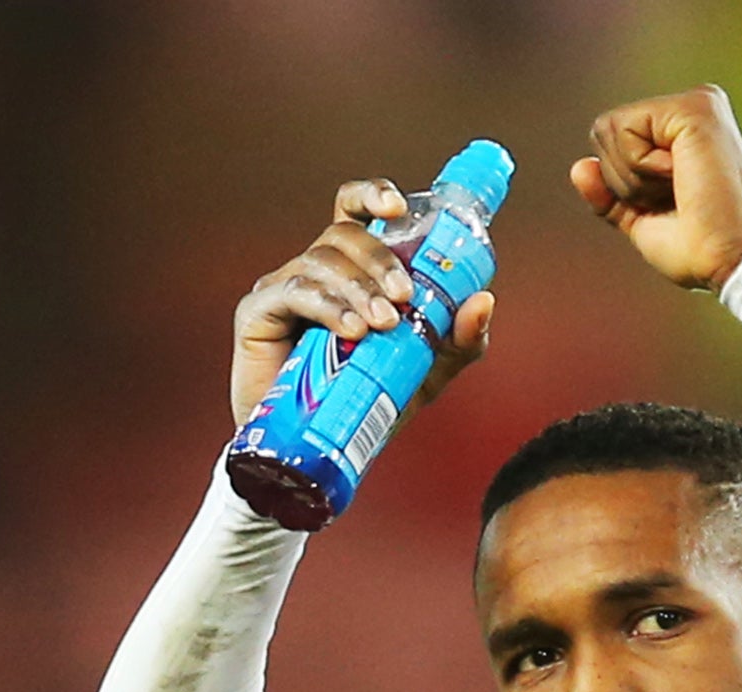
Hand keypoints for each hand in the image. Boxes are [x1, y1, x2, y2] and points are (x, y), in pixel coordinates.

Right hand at [230, 178, 495, 426]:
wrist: (315, 446)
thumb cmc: (366, 399)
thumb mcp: (426, 371)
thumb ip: (458, 339)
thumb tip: (484, 299)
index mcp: (353, 269)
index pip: (356, 212)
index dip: (373, 195)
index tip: (398, 207)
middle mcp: (316, 269)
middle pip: (343, 233)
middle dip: (380, 260)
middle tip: (405, 297)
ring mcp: (283, 287)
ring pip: (322, 261)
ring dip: (359, 288)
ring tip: (382, 326)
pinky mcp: (258, 312)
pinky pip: (294, 292)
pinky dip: (328, 307)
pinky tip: (352, 331)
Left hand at [571, 85, 741, 291]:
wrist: (731, 262)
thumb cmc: (697, 248)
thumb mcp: (642, 219)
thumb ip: (610, 194)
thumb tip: (580, 167)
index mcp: (683, 127)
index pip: (612, 139)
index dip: (623, 185)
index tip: (670, 204)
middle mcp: (693, 105)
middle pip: (604, 130)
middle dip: (625, 180)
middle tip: (675, 199)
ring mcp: (696, 103)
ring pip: (609, 130)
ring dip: (634, 178)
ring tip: (682, 191)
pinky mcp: (693, 110)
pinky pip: (625, 131)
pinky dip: (641, 169)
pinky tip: (681, 179)